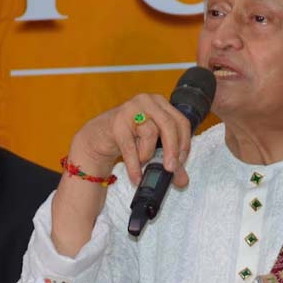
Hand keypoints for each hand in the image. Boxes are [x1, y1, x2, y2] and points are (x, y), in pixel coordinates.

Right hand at [69, 93, 191, 187]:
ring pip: (150, 133)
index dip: (184, 143)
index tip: (180, 162)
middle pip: (168, 125)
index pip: (181, 122)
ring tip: (142, 162)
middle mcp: (147, 101)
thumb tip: (183, 181)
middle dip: (172, 150)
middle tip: (170, 169)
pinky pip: (131, 147)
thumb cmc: (129, 137)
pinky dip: (134, 165)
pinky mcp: (117, 123)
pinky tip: (136, 177)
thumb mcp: (152, 145)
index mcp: (161, 103)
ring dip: (147, 154)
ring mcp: (131, 109)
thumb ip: (168, 160)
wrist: (98, 136)